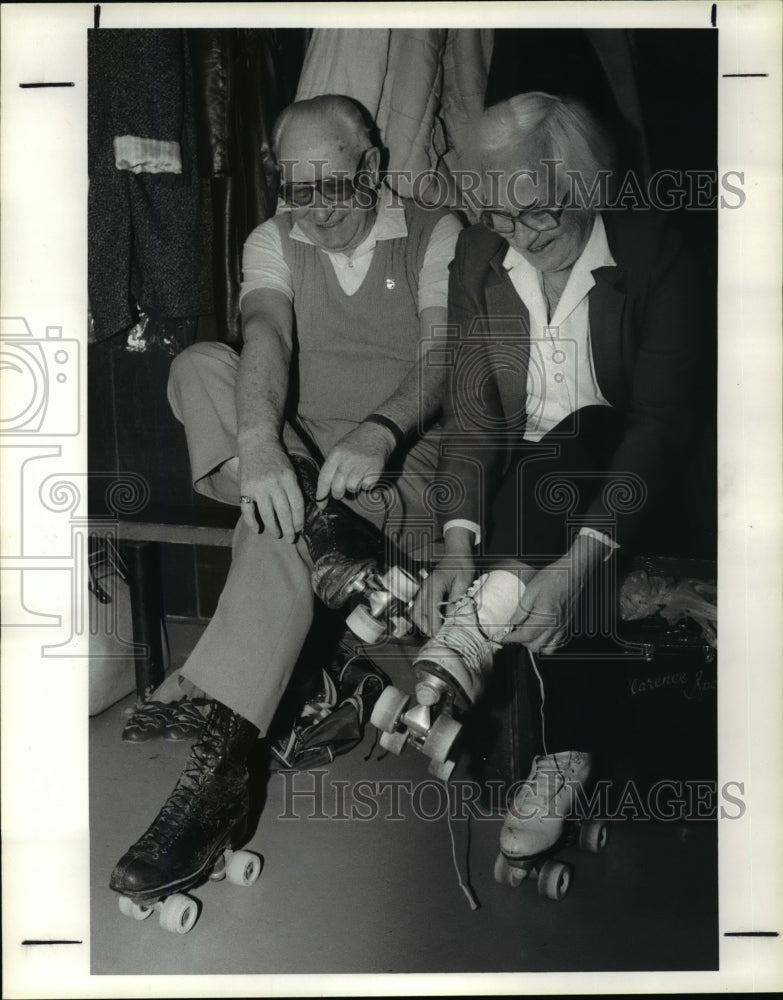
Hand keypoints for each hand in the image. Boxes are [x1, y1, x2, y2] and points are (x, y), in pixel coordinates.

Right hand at [238, 437, 303, 542]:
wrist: (257, 442)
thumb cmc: (277, 458)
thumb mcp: (291, 470)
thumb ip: (294, 488)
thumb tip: (299, 512)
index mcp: (288, 479)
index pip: (296, 504)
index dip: (299, 520)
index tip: (299, 529)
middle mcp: (274, 483)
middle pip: (283, 512)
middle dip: (288, 529)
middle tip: (290, 539)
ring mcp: (258, 487)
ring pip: (267, 514)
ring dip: (273, 527)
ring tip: (277, 534)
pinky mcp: (245, 488)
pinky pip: (247, 509)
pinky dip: (252, 521)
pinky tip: (257, 529)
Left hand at [316, 421, 396, 507]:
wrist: (377, 432)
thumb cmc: (356, 442)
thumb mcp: (339, 448)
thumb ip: (332, 466)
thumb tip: (326, 488)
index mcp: (336, 454)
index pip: (324, 477)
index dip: (321, 493)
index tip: (321, 505)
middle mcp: (347, 460)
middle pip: (338, 487)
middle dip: (337, 494)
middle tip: (340, 493)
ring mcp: (362, 465)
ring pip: (352, 488)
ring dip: (354, 487)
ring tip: (357, 477)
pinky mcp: (375, 470)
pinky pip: (367, 486)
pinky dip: (367, 484)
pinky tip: (367, 475)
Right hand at [410, 556, 476, 636]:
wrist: (456, 555)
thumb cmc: (461, 567)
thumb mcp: (463, 583)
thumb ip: (456, 600)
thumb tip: (451, 617)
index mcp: (434, 585)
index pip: (430, 610)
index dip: (434, 625)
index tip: (440, 635)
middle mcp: (425, 588)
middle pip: (418, 613)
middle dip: (426, 627)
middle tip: (438, 636)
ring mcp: (422, 590)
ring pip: (415, 612)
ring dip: (423, 624)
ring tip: (435, 630)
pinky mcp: (423, 592)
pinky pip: (417, 608)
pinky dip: (422, 618)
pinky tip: (433, 622)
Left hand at [514, 536, 603, 653]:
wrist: (572, 573)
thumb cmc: (553, 578)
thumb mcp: (531, 590)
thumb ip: (520, 610)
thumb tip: (511, 623)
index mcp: (546, 616)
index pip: (525, 635)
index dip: (511, 638)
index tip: (503, 637)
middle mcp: (556, 625)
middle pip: (535, 646)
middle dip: (522, 642)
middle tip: (514, 632)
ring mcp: (563, 626)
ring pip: (546, 648)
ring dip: (534, 644)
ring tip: (527, 633)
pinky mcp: (567, 625)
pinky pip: (557, 643)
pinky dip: (547, 643)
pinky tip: (540, 633)